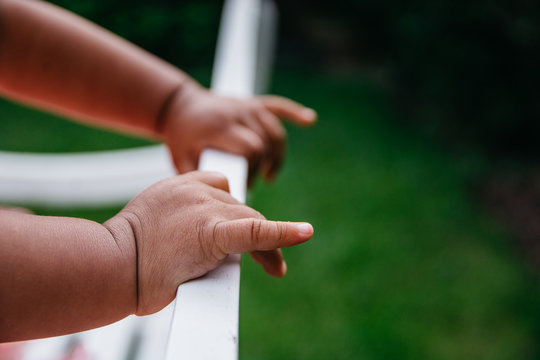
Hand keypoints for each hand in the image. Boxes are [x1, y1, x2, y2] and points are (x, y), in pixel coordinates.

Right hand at [105, 171, 312, 314]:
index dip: (231, 207)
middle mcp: (194, 191)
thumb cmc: (125, 254)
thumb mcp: (153, 222)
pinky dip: (281, 233)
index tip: (237, 227)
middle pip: (239, 206)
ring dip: (266, 244)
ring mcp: (204, 209)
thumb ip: (181, 221)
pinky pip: (254, 232)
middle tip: (268, 261)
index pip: (219, 184)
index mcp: (178, 185)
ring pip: (249, 220)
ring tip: (274, 267)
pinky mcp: (211, 233)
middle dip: (253, 233)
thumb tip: (198, 241)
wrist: (109, 266)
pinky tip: (303, 233)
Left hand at [158, 84, 315, 181]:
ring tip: (270, 174)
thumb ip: (201, 178)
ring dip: (277, 154)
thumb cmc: (181, 138)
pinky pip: (278, 106)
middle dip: (264, 165)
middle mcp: (236, 112)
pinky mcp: (252, 102)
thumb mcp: (182, 159)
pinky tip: (310, 120)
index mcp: (219, 126)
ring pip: (274, 130)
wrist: (177, 105)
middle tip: (255, 182)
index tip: (248, 185)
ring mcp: (245, 105)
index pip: (250, 149)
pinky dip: (295, 113)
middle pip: (264, 142)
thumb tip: (222, 202)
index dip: (254, 170)